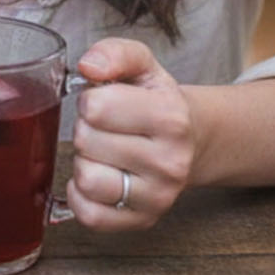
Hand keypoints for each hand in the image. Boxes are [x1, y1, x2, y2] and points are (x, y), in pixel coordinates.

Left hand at [66, 37, 194, 230]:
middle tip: (104, 127)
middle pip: (87, 141)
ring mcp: (158, 197)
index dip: (89, 100)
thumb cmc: (158, 100)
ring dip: (83, 161)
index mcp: (170, 117)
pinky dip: (81, 195)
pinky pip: (90, 215)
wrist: (192, 141)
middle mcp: (169, 162)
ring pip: (87, 180)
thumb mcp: (143, 65)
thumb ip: (114, 52)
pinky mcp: (143, 221)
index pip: (96, 107)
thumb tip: (88, 67)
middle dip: (86, 128)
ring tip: (101, 151)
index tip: (103, 100)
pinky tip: (97, 176)